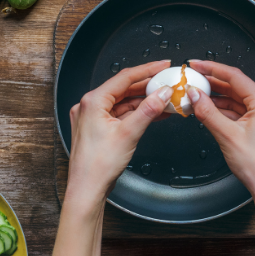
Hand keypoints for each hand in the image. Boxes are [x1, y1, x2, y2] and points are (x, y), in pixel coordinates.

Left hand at [67, 60, 171, 202]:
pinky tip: (155, 112)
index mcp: (93, 101)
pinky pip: (122, 113)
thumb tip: (163, 93)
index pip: (125, 77)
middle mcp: (90, 106)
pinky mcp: (99, 128)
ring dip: (145, 100)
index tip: (163, 65)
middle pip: (125, 88)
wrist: (87, 190)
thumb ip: (148, 109)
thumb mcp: (129, 133)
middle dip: (148, 86)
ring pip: (124, 101)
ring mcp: (94, 117)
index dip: (147, 69)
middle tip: (167, 81)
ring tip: (166, 98)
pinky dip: (138, 112)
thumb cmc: (98, 166)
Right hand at [187, 60, 254, 211]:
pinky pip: (244, 110)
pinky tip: (212, 110)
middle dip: (214, 84)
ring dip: (219, 98)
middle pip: (237, 87)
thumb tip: (195, 95)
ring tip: (198, 95)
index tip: (197, 64)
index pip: (235, 77)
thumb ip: (208, 112)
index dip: (212, 68)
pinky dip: (228, 110)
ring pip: (240, 99)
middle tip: (194, 79)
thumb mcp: (227, 136)